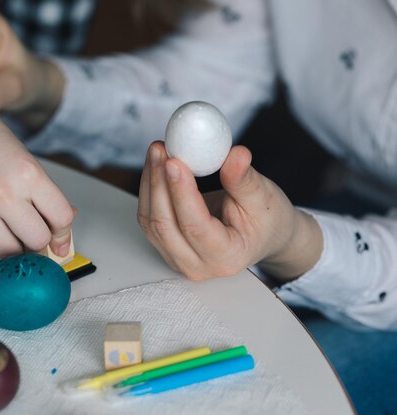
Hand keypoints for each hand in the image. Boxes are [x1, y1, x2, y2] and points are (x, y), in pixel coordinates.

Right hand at [0, 62, 73, 257]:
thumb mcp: (23, 156)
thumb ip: (43, 191)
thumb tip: (65, 219)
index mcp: (27, 173)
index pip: (61, 218)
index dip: (63, 232)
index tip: (61, 237)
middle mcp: (3, 193)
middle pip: (38, 241)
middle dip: (41, 240)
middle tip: (36, 232)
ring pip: (10, 251)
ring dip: (16, 244)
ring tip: (14, 229)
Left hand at [137, 141, 321, 281]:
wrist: (262, 235)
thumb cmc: (266, 220)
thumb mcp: (263, 197)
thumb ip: (244, 179)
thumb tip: (235, 155)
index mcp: (226, 257)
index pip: (195, 226)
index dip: (181, 193)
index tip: (174, 162)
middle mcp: (197, 265)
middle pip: (165, 225)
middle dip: (158, 183)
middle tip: (160, 149)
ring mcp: (177, 258)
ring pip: (150, 221)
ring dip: (149, 183)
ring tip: (158, 150)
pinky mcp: (166, 245)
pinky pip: (148, 218)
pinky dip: (149, 189)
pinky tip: (156, 165)